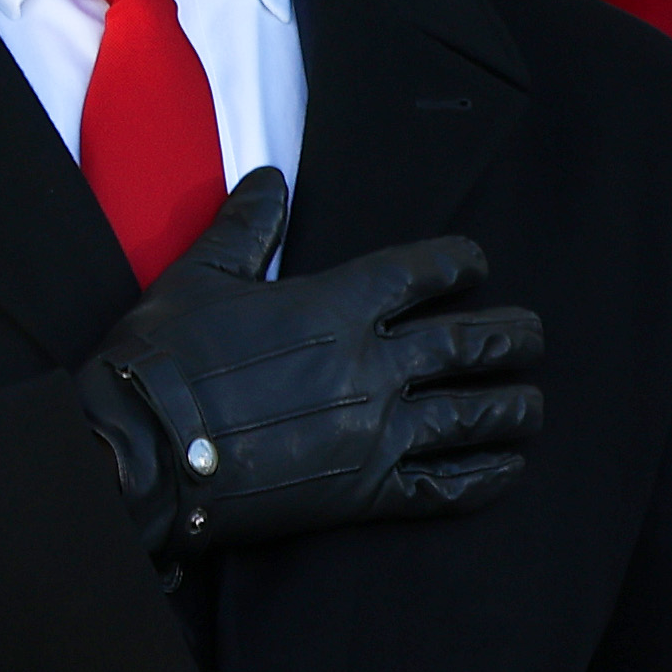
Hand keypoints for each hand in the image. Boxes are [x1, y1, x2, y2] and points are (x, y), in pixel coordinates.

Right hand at [78, 171, 543, 557]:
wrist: (138, 449)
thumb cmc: (162, 358)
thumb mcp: (200, 275)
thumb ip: (246, 227)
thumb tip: (268, 180)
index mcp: (335, 306)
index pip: (420, 273)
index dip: (459, 265)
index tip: (479, 264)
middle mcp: (370, 366)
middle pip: (465, 344)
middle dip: (509, 337)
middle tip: (534, 335)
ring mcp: (375, 432)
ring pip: (470, 416)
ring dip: (511, 407)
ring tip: (534, 404)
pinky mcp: (364, 491)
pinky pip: (443, 486)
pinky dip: (484, 479)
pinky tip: (509, 471)